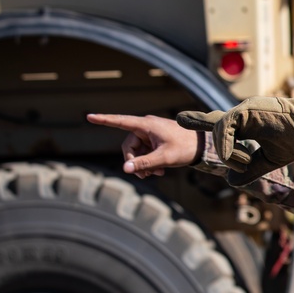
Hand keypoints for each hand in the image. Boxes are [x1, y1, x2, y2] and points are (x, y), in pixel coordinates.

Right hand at [86, 113, 204, 177]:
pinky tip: (158, 171)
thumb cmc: (186, 148)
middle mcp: (147, 126)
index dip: (104, 120)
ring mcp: (151, 133)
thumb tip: (126, 169)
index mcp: (147, 125)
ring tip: (155, 174)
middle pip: (129, 145)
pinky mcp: (156, 140)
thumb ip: (145, 163)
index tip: (89, 116)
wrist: (204, 146)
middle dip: (134, 161)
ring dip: (143, 164)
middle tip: (144, 176)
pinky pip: (145, 152)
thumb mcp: (165, 157)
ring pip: (137, 151)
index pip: (121, 121)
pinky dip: (149, 162)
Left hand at [176, 96, 293, 185]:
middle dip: (198, 119)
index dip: (206, 123)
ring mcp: (245, 109)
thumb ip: (250, 169)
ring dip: (224, 150)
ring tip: (239, 163)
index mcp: (250, 123)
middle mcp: (245, 113)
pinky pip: (225, 127)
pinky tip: (235, 157)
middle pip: (216, 118)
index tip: (185, 121)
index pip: (224, 124)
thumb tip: (230, 180)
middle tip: (179, 119)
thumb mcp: (270, 159)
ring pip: (220, 127)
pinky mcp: (247, 109)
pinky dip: (226, 145)